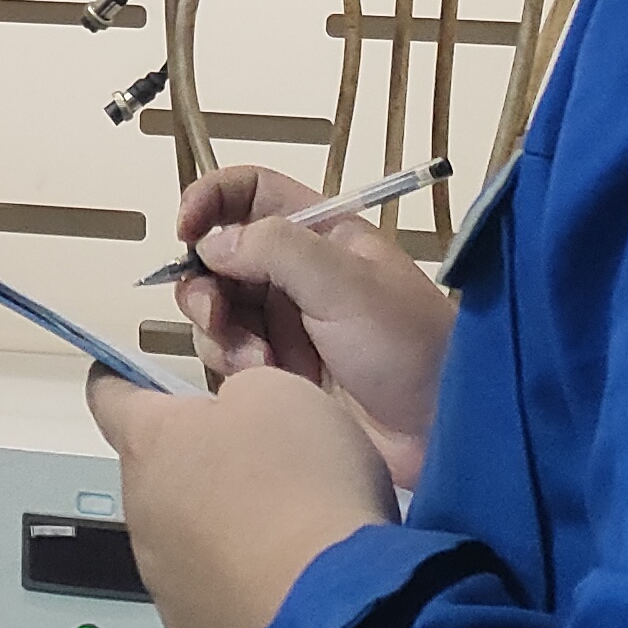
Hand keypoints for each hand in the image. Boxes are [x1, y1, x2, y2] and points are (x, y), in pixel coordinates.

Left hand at [86, 364, 396, 627]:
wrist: (335, 607)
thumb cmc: (304, 486)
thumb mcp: (280, 393)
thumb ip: (240, 392)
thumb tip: (229, 418)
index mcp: (152, 444)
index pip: (108, 397)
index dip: (119, 381)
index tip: (123, 377)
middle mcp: (141, 514)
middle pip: (156, 476)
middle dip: (196, 467)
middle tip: (259, 469)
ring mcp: (162, 584)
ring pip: (181, 542)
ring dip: (218, 533)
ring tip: (284, 536)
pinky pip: (209, 600)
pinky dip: (238, 589)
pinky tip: (286, 587)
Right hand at [170, 164, 454, 485]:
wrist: (440, 433)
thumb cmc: (406, 346)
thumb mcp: (347, 284)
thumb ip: (276, 250)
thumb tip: (211, 244)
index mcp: (320, 235)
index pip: (251, 193)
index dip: (212, 200)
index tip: (186, 230)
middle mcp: (296, 275)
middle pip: (219, 258)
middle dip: (206, 284)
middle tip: (217, 316)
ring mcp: (286, 326)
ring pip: (218, 311)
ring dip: (221, 332)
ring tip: (257, 361)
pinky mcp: (279, 374)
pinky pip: (229, 356)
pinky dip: (233, 364)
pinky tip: (264, 380)